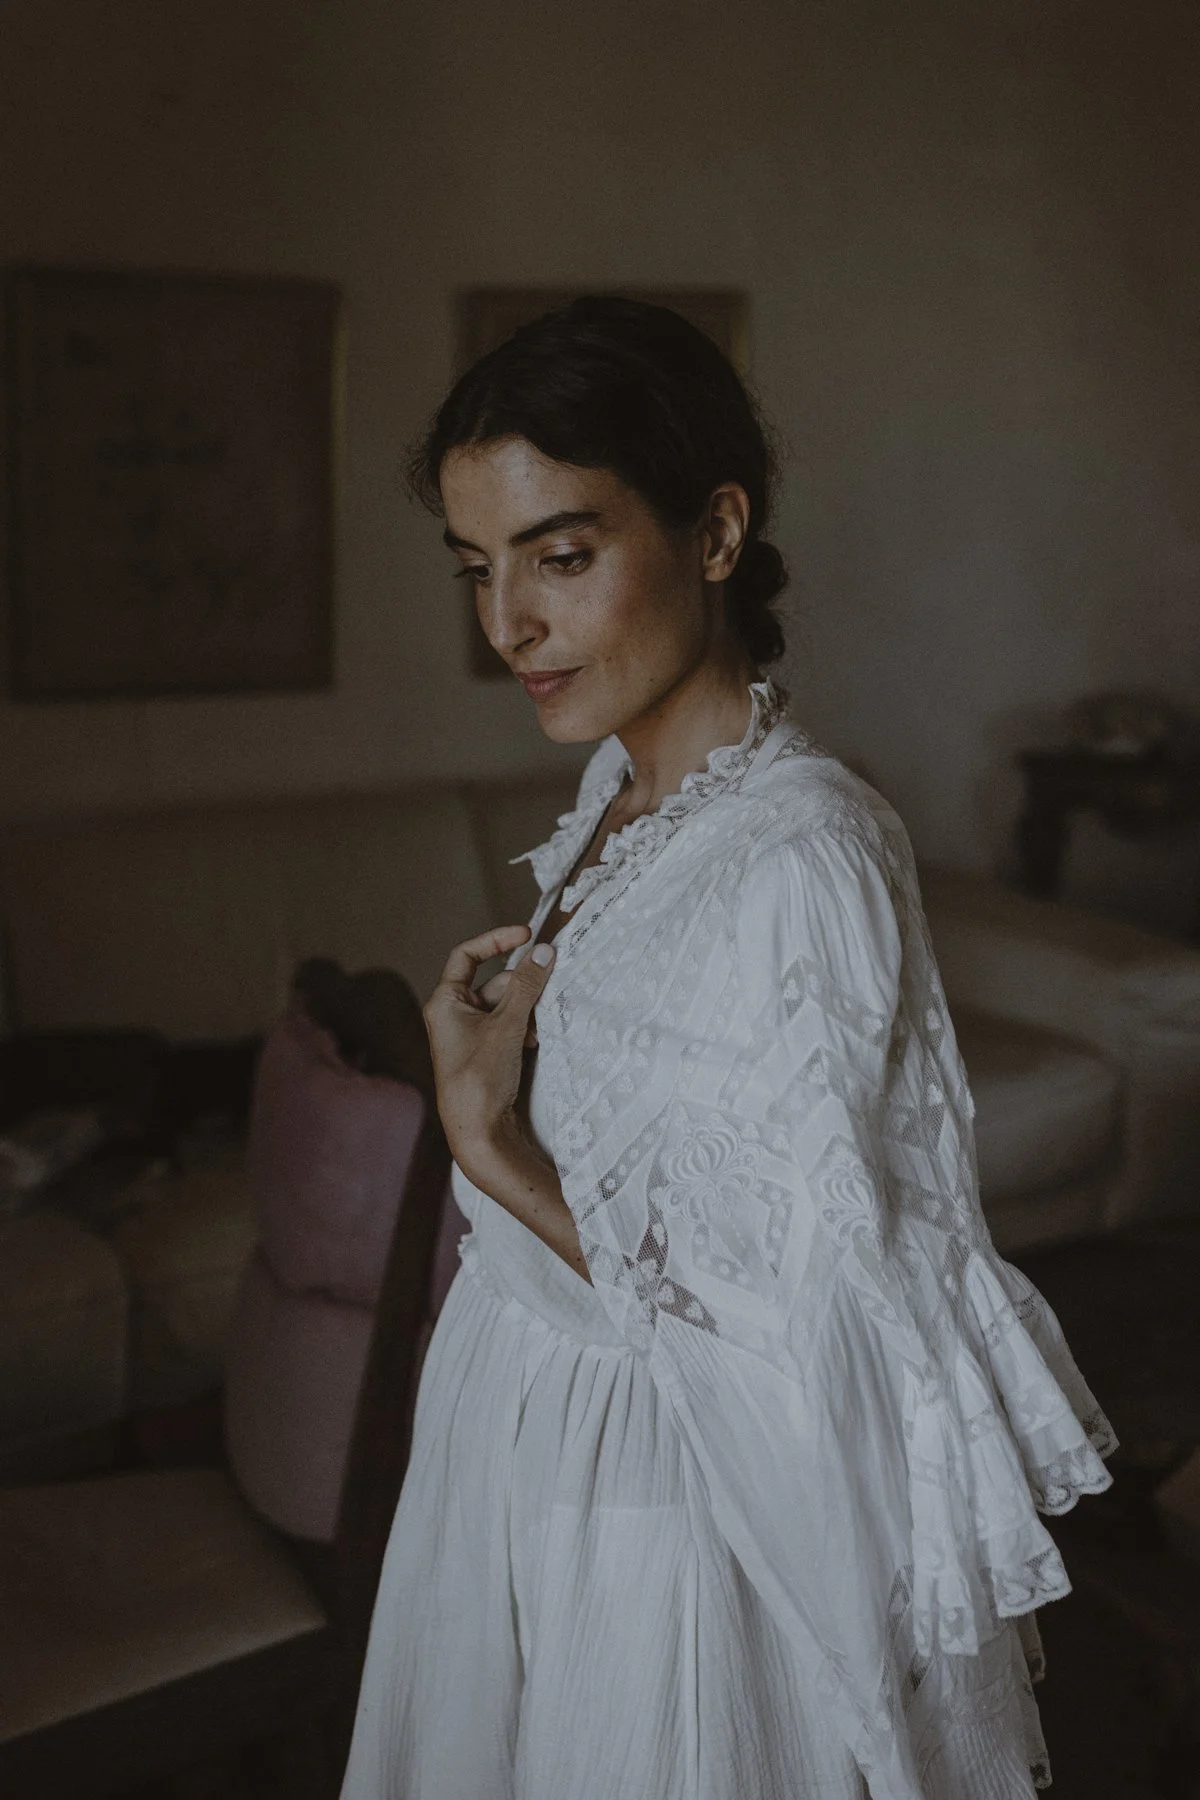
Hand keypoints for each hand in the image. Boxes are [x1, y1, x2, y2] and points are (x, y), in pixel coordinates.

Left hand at [423, 926, 555, 1174]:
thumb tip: (544, 951)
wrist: (478, 1132)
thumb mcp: (507, 1025)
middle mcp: (452, 1015)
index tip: (526, 934)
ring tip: (537, 1029)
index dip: (496, 940)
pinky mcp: (482, 1054)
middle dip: (522, 989)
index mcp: (445, 1002)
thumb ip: (527, 986)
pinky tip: (533, 1044)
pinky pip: (506, 1028)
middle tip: (547, 993)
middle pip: (493, 983)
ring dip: (525, 1012)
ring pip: (504, 1007)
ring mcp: (467, 1036)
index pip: (467, 955)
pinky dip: (522, 1030)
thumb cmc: (480, 1078)